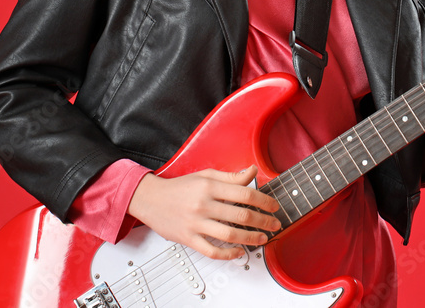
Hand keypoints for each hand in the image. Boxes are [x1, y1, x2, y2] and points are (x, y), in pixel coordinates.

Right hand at [127, 165, 281, 259]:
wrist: (150, 199)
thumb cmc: (179, 187)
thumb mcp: (205, 175)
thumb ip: (230, 176)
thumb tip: (252, 172)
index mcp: (209, 186)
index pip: (244, 193)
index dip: (263, 201)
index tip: (273, 206)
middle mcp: (203, 204)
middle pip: (241, 215)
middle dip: (263, 221)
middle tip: (274, 224)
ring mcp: (196, 223)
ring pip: (229, 234)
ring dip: (251, 238)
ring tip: (262, 238)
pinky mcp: (189, 238)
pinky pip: (211, 250)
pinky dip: (228, 254)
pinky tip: (238, 252)